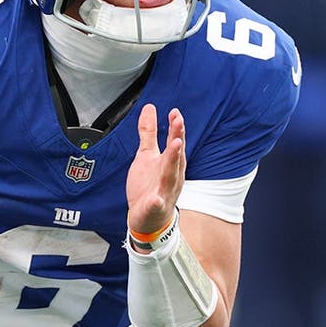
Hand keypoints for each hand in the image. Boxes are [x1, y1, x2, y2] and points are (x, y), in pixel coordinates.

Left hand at [126, 104, 185, 236]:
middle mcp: (171, 176)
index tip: (175, 113)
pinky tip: (156, 198)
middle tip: (178, 122)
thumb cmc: (150, 185)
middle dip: (178, 139)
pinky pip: (157, 204)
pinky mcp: (155, 208)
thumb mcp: (146, 155)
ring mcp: (164, 192)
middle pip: (176, 156)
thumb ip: (148, 133)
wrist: (148, 218)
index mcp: (170, 163)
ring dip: (173, 161)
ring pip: (170, 176)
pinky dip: (157, 201)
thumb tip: (150, 109)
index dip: (176, 128)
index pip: (175, 143)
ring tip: (175, 146)